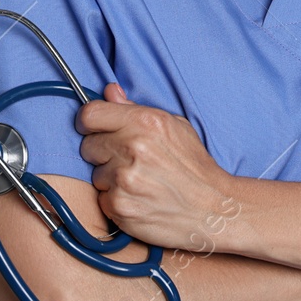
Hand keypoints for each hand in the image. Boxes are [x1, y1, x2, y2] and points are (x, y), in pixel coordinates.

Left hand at [77, 83, 240, 252]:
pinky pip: (102, 198)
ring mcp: (124, 179)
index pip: (90, 114)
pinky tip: (139, 197)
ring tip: (140, 181)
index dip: (90, 122)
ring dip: (111, 178)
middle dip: (103, 152)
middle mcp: (132, 147)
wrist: (212, 208)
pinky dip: (116, 199)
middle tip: (128, 160)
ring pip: (96, 174)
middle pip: (88, 145)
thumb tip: (110, 92)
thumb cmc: (195, 167)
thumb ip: (137, 109)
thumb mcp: (175, 127)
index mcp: (146, 122)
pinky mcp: (119, 205)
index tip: (97, 130)